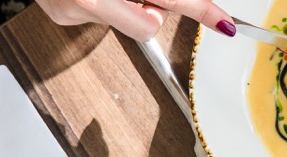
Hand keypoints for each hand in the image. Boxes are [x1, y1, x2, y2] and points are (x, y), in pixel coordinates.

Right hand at [34, 0, 235, 42]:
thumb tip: (168, 2)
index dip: (200, 8)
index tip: (225, 24)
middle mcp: (87, 0)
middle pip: (150, 20)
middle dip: (153, 3)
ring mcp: (71, 12)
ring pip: (128, 19)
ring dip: (126, 0)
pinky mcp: (61, 18)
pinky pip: (102, 16)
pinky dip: (104, 1)